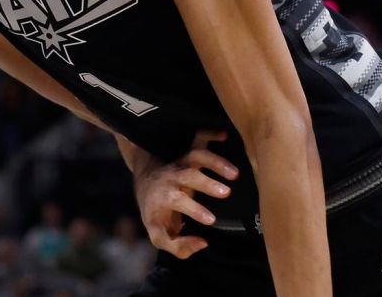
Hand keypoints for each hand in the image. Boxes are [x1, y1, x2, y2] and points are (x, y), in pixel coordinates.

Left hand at [134, 130, 239, 258]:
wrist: (146, 184)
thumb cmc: (157, 214)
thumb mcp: (160, 235)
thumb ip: (179, 247)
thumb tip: (203, 243)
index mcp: (164, 197)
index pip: (177, 201)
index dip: (194, 210)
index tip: (212, 219)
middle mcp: (172, 178)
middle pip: (187, 175)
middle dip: (206, 183)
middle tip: (226, 193)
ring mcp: (181, 164)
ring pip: (196, 156)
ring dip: (215, 162)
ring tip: (235, 174)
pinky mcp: (188, 154)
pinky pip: (198, 139)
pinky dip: (210, 134)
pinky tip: (224, 135)